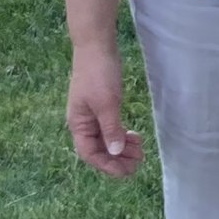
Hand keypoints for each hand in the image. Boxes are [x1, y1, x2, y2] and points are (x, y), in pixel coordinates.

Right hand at [66, 46, 146, 177]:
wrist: (96, 46)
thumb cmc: (99, 74)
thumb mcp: (107, 103)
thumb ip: (110, 129)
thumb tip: (115, 153)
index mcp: (78, 124)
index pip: (90, 154)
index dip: (107, 165)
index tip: (127, 171)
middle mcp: (82, 123)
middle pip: (98, 150)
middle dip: (117, 159)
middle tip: (139, 162)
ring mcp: (91, 115)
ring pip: (105, 140)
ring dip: (121, 148)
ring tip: (140, 150)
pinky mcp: (101, 106)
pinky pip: (110, 128)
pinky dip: (121, 135)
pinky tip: (133, 136)